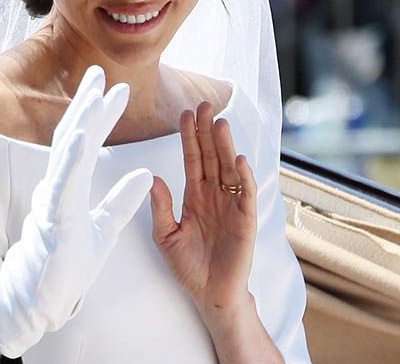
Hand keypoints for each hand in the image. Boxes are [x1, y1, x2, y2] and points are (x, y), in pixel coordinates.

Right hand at [0, 66, 152, 357]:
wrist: (44, 300)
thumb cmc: (68, 266)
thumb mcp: (105, 229)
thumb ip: (122, 201)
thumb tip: (147, 175)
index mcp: (70, 187)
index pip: (86, 143)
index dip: (99, 115)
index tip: (116, 89)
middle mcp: (57, 187)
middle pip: (72, 137)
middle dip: (86, 104)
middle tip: (98, 72)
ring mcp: (53, 200)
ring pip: (66, 153)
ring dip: (81, 121)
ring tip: (94, 93)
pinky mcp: (54, 218)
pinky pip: (63, 183)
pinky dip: (72, 157)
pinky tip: (81, 135)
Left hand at [150, 102, 256, 313]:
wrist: (210, 295)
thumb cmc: (188, 266)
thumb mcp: (165, 235)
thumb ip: (160, 208)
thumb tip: (153, 177)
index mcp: (194, 195)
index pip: (192, 159)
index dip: (189, 137)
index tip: (184, 113)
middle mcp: (214, 195)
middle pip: (211, 156)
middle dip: (207, 131)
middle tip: (204, 104)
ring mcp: (231, 205)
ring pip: (228, 169)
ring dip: (225, 146)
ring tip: (220, 123)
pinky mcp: (246, 221)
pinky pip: (245, 194)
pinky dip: (243, 177)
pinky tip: (238, 160)